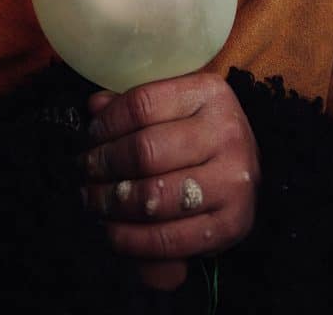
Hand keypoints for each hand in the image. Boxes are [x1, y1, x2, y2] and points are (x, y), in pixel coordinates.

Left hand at [80, 72, 260, 290]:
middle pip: (145, 152)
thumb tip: (95, 107)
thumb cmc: (199, 132)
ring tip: (93, 200)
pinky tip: (112, 230)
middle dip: (103, 165)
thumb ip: (134, 105)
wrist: (248, 168)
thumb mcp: (173, 106)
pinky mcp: (233, 223)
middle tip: (85, 171)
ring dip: (111, 203)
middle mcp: (227, 133)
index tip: (89, 137)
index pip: (141, 104)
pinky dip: (131, 239)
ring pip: (153, 197)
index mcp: (209, 93)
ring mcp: (234, 180)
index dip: (106, 124)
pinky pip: (169, 239)